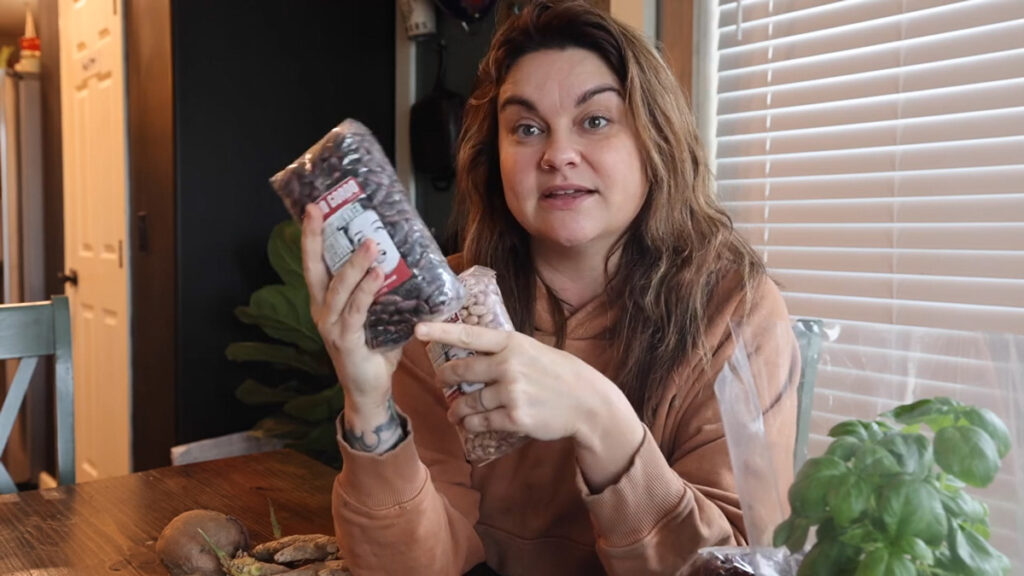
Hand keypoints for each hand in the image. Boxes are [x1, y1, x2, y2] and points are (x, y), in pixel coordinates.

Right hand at [302, 203, 400, 412]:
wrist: (370, 390)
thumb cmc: (374, 350)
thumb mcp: (379, 314)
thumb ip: (386, 291)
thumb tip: (408, 261)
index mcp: (327, 302)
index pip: (315, 263)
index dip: (312, 237)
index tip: (312, 209)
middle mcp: (323, 311)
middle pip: (316, 269)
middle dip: (316, 239)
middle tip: (320, 211)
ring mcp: (332, 326)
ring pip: (339, 288)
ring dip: (354, 265)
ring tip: (369, 244)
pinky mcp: (346, 341)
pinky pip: (356, 312)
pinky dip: (366, 292)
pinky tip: (375, 276)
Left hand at [416, 321, 643, 489]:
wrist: (587, 402)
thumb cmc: (559, 374)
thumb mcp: (534, 350)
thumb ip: (505, 351)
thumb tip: (473, 354)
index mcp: (512, 343)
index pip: (469, 335)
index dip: (440, 331)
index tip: (417, 329)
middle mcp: (509, 365)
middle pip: (461, 371)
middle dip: (444, 378)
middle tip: (439, 381)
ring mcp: (511, 392)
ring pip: (469, 401)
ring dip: (456, 409)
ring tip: (453, 413)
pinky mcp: (514, 417)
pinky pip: (481, 422)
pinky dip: (471, 425)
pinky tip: (469, 425)